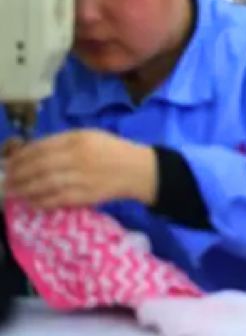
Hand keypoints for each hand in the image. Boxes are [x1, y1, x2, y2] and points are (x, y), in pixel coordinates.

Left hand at [4, 130, 156, 209]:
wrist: (139, 170)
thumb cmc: (113, 150)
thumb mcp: (91, 136)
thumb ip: (63, 142)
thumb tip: (32, 153)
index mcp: (78, 139)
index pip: (40, 147)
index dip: (21, 156)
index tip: (9, 163)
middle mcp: (78, 157)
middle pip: (38, 167)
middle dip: (18, 175)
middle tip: (7, 181)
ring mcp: (81, 177)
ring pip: (43, 185)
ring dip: (24, 190)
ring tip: (13, 193)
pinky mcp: (85, 196)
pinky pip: (56, 200)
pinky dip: (40, 202)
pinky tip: (31, 203)